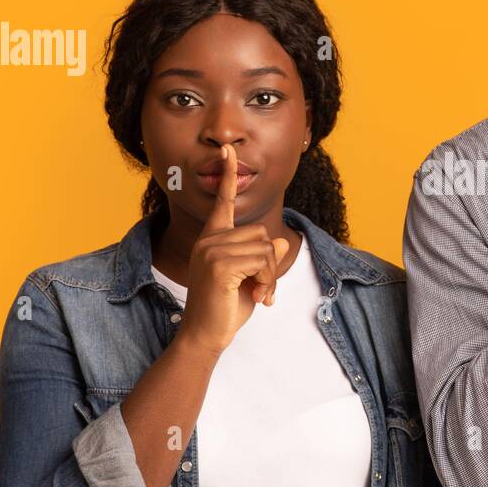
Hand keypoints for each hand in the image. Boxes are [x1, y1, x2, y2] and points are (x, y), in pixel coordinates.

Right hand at [175, 144, 289, 356]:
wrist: (205, 335)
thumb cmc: (226, 308)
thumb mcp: (252, 278)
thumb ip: (265, 258)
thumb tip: (282, 243)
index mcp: (212, 238)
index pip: (223, 202)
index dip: (228, 176)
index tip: (228, 151)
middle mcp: (209, 240)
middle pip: (263, 233)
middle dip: (271, 263)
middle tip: (263, 287)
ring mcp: (212, 250)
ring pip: (266, 248)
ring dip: (270, 274)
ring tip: (259, 293)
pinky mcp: (219, 264)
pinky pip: (262, 261)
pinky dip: (267, 280)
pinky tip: (256, 296)